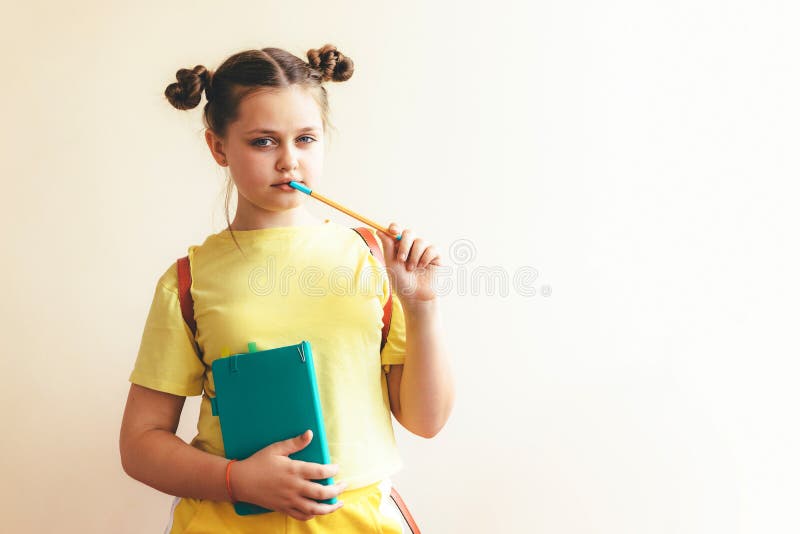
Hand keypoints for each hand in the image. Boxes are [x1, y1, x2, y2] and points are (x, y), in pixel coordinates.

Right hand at [230, 429, 346, 520]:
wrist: (240, 482)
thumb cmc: (258, 462)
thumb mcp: (276, 449)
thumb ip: (295, 443)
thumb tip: (310, 433)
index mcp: (294, 470)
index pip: (320, 471)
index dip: (332, 470)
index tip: (336, 467)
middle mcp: (294, 487)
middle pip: (322, 492)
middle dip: (337, 490)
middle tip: (344, 485)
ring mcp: (289, 500)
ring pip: (314, 508)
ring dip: (329, 507)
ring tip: (339, 503)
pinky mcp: (284, 508)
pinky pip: (302, 516)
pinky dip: (312, 515)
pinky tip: (319, 510)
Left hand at [377, 222, 443, 302]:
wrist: (415, 296)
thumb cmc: (401, 282)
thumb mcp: (391, 263)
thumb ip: (387, 246)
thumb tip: (379, 230)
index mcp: (399, 246)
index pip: (397, 231)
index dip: (395, 228)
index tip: (393, 231)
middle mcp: (412, 246)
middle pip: (409, 233)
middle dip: (404, 244)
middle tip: (401, 259)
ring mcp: (424, 250)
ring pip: (420, 241)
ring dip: (414, 256)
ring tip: (411, 269)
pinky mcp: (435, 256)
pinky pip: (431, 249)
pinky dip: (425, 258)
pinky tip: (423, 268)